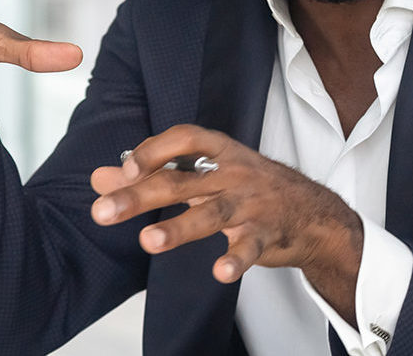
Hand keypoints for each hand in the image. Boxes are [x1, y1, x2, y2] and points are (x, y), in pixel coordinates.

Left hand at [89, 125, 365, 321]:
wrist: (313, 213)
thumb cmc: (248, 188)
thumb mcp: (204, 174)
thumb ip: (151, 176)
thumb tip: (99, 179)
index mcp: (219, 153)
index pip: (184, 139)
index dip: (152, 151)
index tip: (123, 170)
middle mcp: (233, 173)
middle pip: (182, 181)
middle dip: (140, 195)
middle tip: (101, 212)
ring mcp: (252, 204)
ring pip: (212, 214)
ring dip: (179, 228)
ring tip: (148, 241)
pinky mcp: (267, 234)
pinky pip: (250, 247)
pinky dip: (236, 259)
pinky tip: (220, 272)